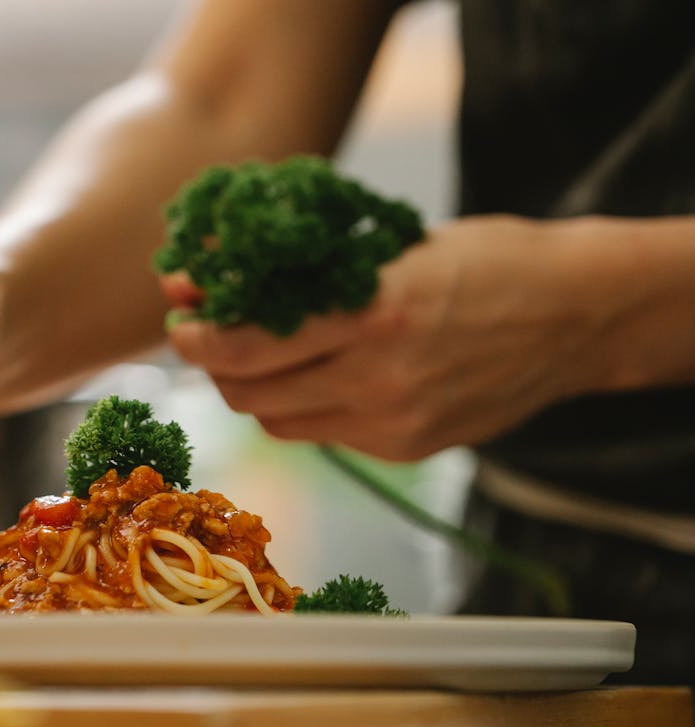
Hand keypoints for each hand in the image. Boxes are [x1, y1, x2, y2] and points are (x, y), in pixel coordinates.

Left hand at [164, 215, 612, 460]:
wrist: (579, 315)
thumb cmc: (488, 260)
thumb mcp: (395, 244)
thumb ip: (306, 267)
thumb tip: (216, 272)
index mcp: (374, 312)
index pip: (248, 345)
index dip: (199, 338)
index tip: (182, 320)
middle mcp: (379, 377)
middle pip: (249, 394)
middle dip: (216, 365)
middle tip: (210, 335)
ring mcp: (393, 422)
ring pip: (277, 423)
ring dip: (253, 390)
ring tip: (257, 356)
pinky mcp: (405, 447)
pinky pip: (322, 435)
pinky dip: (302, 407)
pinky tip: (316, 375)